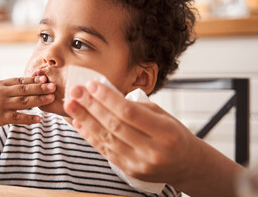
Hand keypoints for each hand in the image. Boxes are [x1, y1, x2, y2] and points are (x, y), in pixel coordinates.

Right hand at [0, 76, 55, 132]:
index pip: (21, 80)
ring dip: (39, 100)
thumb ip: (11, 87)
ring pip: (23, 102)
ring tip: (50, 99)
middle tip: (53, 86)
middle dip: (41, 87)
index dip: (34, 79)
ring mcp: (1, 105)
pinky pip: (17, 117)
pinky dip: (29, 118)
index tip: (46, 78)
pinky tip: (38, 119)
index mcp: (2, 84)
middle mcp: (2, 92)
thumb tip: (30, 83)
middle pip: (25, 89)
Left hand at [63, 81, 201, 185]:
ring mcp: (140, 164)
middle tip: (75, 91)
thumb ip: (137, 107)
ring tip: (71, 105)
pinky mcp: (130, 171)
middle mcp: (152, 151)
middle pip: (114, 125)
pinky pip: (105, 151)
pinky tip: (79, 123)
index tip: (91, 85)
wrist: (187, 165)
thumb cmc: (174, 135)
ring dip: (85, 120)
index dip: (107, 98)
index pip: (129, 113)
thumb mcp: (163, 116)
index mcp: (165, 132)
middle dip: (91, 106)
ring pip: (106, 139)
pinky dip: (90, 136)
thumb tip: (106, 94)